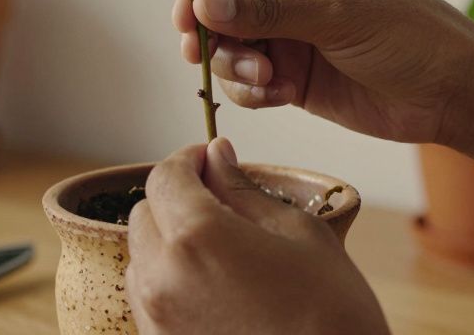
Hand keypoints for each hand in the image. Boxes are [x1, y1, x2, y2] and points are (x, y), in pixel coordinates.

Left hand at [125, 138, 389, 334]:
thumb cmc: (333, 314)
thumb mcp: (298, 233)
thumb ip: (244, 189)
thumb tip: (218, 155)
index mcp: (198, 238)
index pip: (165, 178)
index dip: (187, 160)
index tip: (209, 160)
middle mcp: (163, 279)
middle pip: (143, 216)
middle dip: (175, 200)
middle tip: (219, 202)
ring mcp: (157, 321)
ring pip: (140, 260)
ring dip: (168, 243)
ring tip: (219, 250)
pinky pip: (148, 302)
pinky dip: (169, 282)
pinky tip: (213, 287)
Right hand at [173, 0, 473, 144]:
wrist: (452, 93)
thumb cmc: (410, 36)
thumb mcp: (338, 16)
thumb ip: (268, 10)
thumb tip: (203, 1)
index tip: (187, 22)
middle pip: (217, 3)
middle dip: (213, 34)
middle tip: (211, 58)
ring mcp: (287, 32)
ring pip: (227, 46)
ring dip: (234, 66)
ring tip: (268, 80)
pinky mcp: (291, 73)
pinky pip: (247, 79)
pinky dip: (252, 90)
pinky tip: (281, 95)